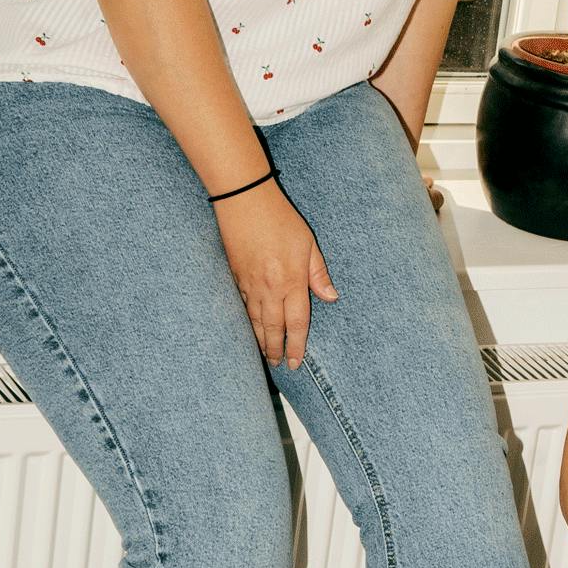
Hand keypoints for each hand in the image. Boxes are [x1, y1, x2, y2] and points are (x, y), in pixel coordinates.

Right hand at [213, 179, 337, 369]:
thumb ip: (318, 274)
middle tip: (278, 365)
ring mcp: (250, 284)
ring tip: (265, 355)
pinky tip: (249, 330)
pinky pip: (242, 307)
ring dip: (260, 341)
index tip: (295, 362)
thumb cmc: (281, 220)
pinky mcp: (236, 277)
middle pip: (274, 328)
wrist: (245, 202)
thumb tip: (331, 298)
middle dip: (276, 349)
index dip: (297, 345)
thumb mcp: (308, 244)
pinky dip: (246, 323)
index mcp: (292, 281)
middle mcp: (270, 288)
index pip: (297, 323)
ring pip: (255, 321)